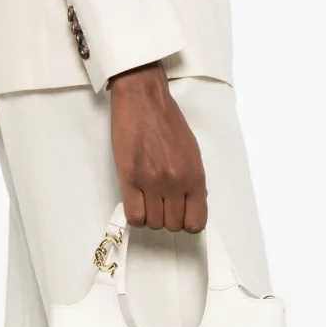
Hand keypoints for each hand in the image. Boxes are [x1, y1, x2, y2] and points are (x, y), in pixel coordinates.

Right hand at [110, 61, 206, 232]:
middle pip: (172, 225)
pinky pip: (134, 216)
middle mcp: (175, 183)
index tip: (181, 216)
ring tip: (148, 200)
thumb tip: (192, 203)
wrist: (143, 101)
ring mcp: (152, 182)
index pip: (196, 222)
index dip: (187, 223)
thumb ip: (193, 180)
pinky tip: (136, 202)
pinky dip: (136, 216)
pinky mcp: (130, 179)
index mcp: (195, 176)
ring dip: (150, 216)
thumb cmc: (168, 122)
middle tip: (162, 204)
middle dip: (168, 219)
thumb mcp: (192, 152)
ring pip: (153, 223)